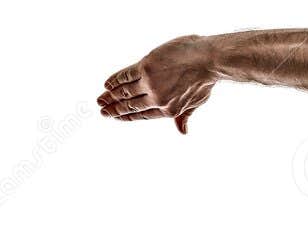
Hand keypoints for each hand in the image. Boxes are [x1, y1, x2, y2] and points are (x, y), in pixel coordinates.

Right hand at [97, 35, 217, 134]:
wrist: (207, 60)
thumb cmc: (205, 80)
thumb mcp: (196, 102)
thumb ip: (184, 115)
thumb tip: (183, 132)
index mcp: (168, 110)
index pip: (143, 115)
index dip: (128, 117)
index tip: (117, 117)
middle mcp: (157, 99)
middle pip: (131, 106)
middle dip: (115, 110)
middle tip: (103, 112)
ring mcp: (150, 83)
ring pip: (126, 92)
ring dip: (110, 96)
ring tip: (100, 100)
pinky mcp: (146, 67)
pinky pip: (126, 75)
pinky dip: (115, 79)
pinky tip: (107, 83)